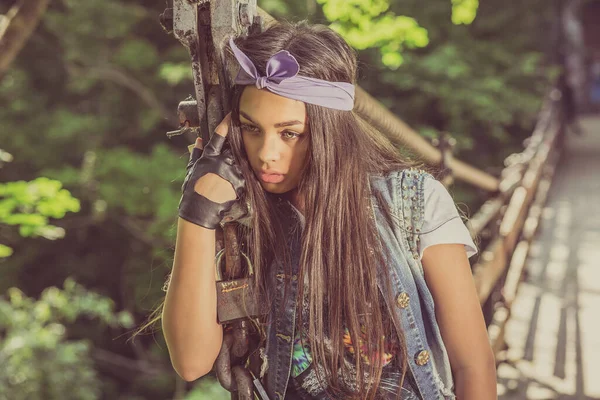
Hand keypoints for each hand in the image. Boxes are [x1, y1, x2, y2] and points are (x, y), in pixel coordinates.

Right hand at [178, 113, 245, 228]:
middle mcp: (222, 161)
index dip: (226, 124)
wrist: (201, 211)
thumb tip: (199, 140)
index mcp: (209, 156)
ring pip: (240, 163)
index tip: (232, 116)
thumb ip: (196, 153)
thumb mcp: (191, 170)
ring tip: (227, 178)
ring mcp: (233, 171)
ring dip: (236, 167)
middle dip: (233, 152)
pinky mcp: (241, 182)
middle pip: (233, 149)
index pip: (219, 136)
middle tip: (228, 162)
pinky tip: (230, 189)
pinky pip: (243, 177)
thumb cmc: (193, 191)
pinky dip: (238, 180)